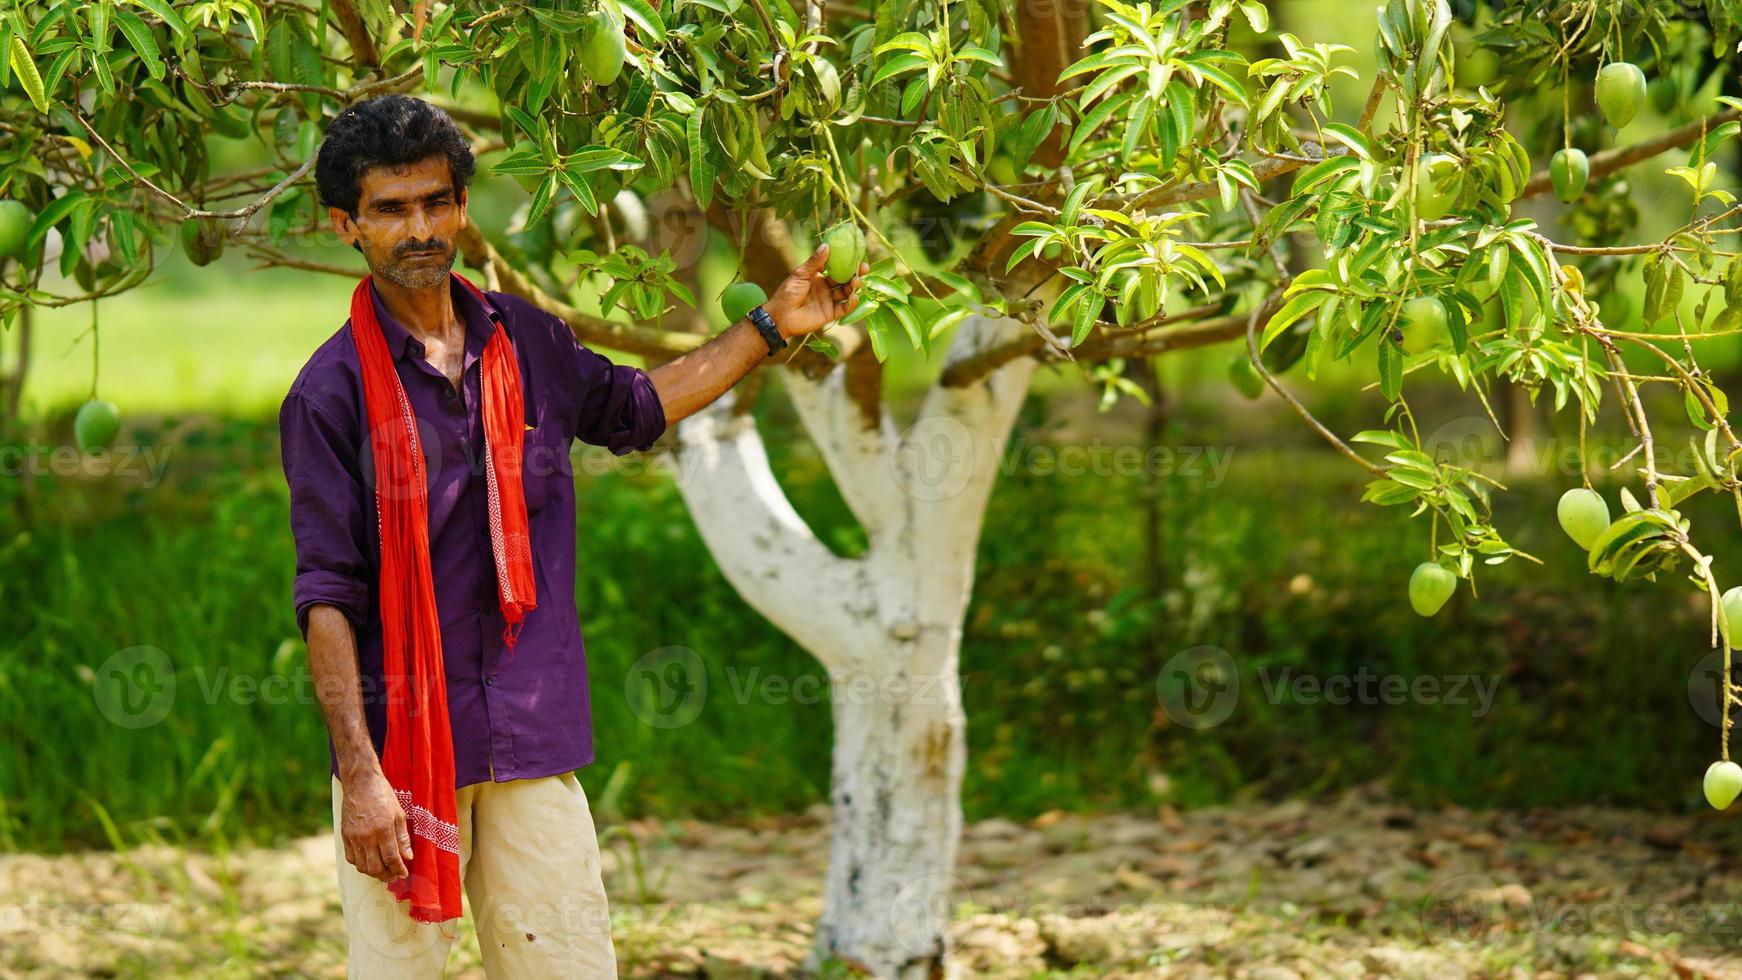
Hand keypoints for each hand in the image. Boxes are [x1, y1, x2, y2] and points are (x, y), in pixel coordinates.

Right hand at [339, 769, 414, 883]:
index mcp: (383, 829)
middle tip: (393, 875)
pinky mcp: (344, 836)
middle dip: (386, 875)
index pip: (392, 858)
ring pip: (362, 866)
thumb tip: (408, 857)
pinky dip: (360, 864)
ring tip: (383, 870)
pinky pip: (351, 858)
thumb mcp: (399, 814)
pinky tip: (369, 861)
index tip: (403, 874)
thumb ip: (403, 838)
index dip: (399, 869)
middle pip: (375, 867)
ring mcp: (353, 837)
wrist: (360, 782)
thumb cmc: (383, 795)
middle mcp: (366, 836)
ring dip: (373, 872)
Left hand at [763, 243, 869, 339]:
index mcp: (818, 277)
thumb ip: (814, 262)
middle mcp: (825, 288)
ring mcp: (828, 301)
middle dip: (854, 274)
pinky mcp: (829, 314)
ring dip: (853, 287)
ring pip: (845, 293)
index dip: (846, 263)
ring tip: (857, 281)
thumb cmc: (787, 293)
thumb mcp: (801, 274)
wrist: (781, 316)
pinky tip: (854, 297)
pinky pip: (843, 308)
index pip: (836, 268)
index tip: (856, 256)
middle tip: (864, 268)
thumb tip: (826, 245)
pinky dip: (850, 304)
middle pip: (844, 280)